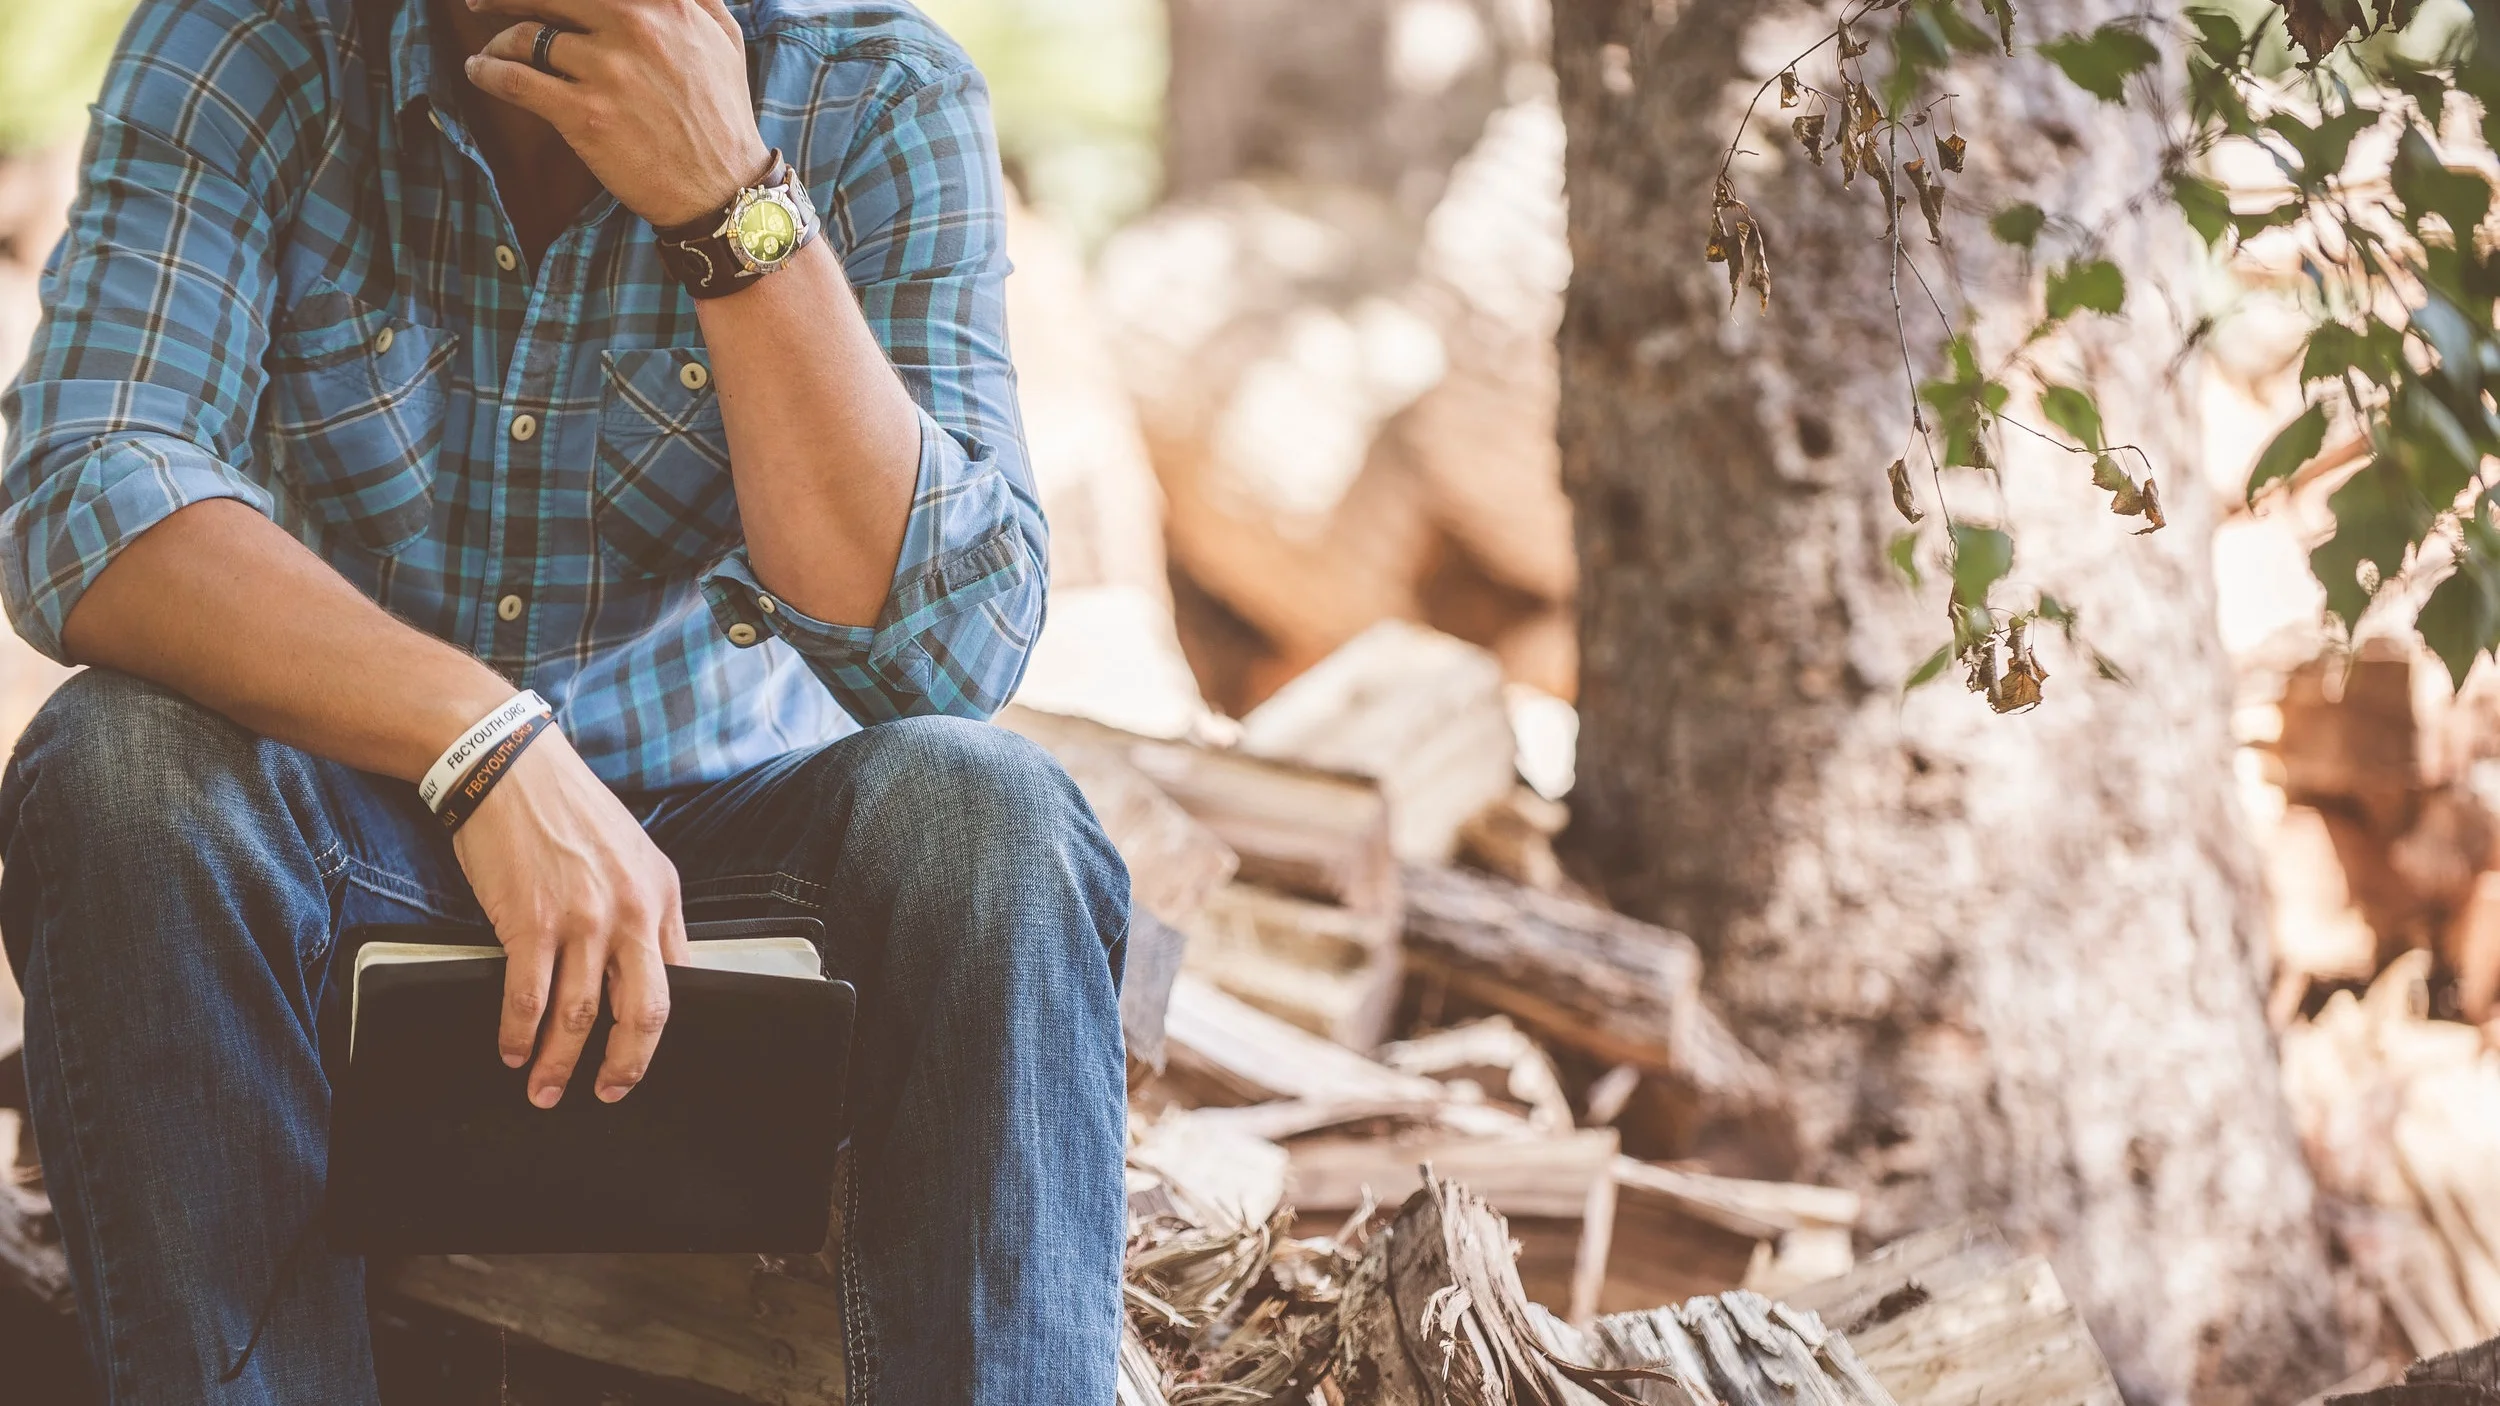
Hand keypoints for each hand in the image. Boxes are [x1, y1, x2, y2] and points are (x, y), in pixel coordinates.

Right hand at [453, 729, 690, 1106]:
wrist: (508, 767)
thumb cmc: (568, 809)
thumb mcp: (632, 853)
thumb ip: (645, 908)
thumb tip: (649, 966)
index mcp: (662, 896)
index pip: (678, 980)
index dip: (660, 1029)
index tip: (642, 1056)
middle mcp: (631, 912)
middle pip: (642, 1012)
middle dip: (624, 1065)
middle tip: (608, 1093)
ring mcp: (581, 920)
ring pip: (579, 1016)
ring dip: (559, 1062)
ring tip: (544, 1088)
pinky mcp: (529, 922)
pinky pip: (528, 998)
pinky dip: (518, 1034)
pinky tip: (511, 1050)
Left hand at [463, 0, 770, 226]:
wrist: (722, 189)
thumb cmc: (722, 113)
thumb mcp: (722, 39)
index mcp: (666, 4)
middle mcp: (636, 27)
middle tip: (482, 3)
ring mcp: (608, 70)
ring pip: (525, 37)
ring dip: (498, 42)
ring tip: (492, 51)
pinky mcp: (586, 115)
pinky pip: (517, 81)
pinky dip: (488, 72)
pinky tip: (479, 71)